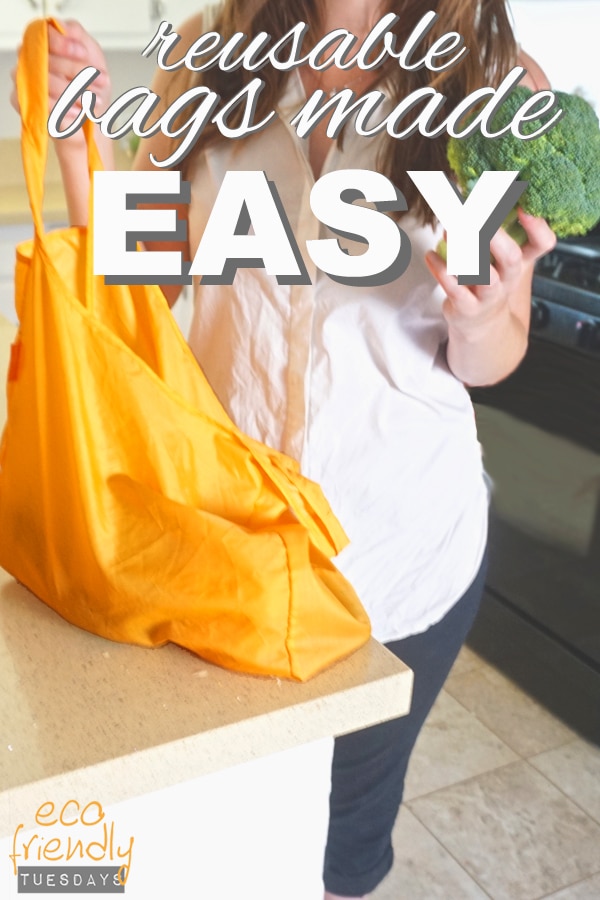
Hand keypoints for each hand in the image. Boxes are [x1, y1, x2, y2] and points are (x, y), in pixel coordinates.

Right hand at [10, 20, 110, 142]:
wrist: (92, 116)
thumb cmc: (91, 84)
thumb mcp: (92, 53)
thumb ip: (77, 34)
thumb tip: (62, 27)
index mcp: (44, 43)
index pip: (44, 34)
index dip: (63, 43)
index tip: (83, 53)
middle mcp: (31, 59)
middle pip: (45, 59)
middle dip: (77, 71)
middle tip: (100, 82)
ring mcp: (25, 80)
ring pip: (44, 82)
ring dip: (73, 91)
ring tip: (93, 100)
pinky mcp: (24, 103)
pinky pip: (40, 103)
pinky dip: (63, 108)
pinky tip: (77, 111)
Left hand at [425, 210, 556, 384]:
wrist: (481, 324)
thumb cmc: (488, 280)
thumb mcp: (496, 255)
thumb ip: (488, 225)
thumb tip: (464, 186)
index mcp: (521, 260)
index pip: (543, 243)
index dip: (537, 226)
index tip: (524, 207)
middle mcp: (509, 278)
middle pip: (512, 258)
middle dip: (497, 237)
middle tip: (478, 216)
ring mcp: (489, 296)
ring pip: (483, 275)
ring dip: (466, 252)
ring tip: (449, 231)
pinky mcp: (467, 308)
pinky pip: (455, 289)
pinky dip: (442, 271)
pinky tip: (431, 256)